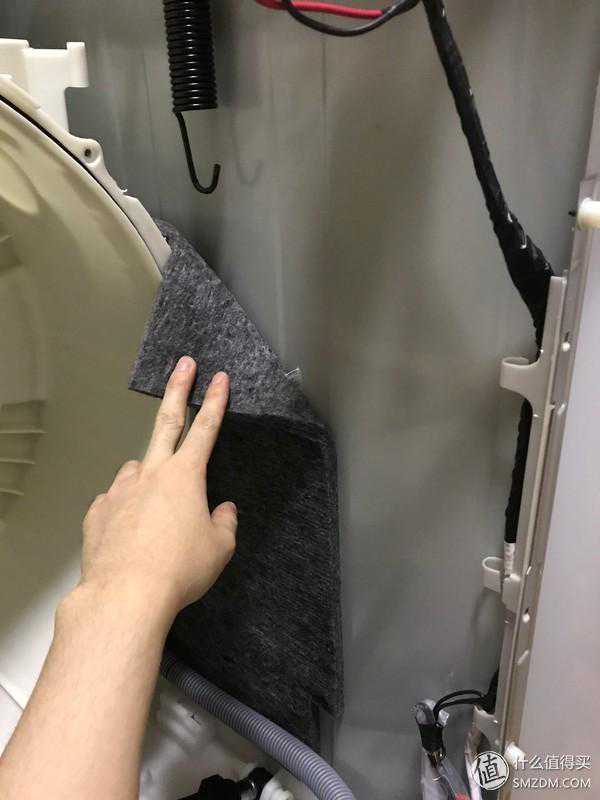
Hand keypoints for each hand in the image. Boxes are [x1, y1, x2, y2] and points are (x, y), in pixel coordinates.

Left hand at [79, 357, 236, 617]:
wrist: (126, 595)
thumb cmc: (179, 570)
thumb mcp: (219, 549)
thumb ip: (225, 524)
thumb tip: (224, 511)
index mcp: (185, 477)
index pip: (205, 429)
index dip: (215, 401)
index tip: (219, 377)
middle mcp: (150, 475)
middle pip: (166, 422)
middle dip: (177, 389)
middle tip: (184, 364)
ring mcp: (120, 491)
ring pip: (136, 469)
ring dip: (147, 474)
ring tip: (155, 504)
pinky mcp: (98, 513)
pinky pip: (114, 501)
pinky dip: (125, 507)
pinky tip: (130, 528)